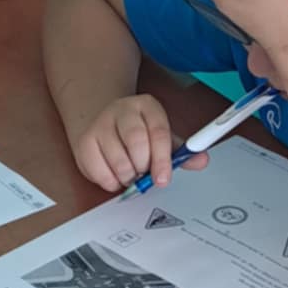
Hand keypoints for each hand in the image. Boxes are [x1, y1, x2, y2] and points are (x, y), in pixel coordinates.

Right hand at [71, 94, 205, 193]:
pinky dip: (109, 180)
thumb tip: (202, 160)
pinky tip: (115, 176)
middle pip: (136, 142)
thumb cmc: (138, 133)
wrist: (104, 122)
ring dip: (127, 175)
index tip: (163, 178)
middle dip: (143, 167)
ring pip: (117, 158)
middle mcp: (123, 110)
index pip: (159, 132)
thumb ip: (181, 152)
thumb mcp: (162, 138)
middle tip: (144, 174)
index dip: (162, 160)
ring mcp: (101, 123)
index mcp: (147, 106)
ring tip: (131, 174)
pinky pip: (97, 168)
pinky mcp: (85, 140)